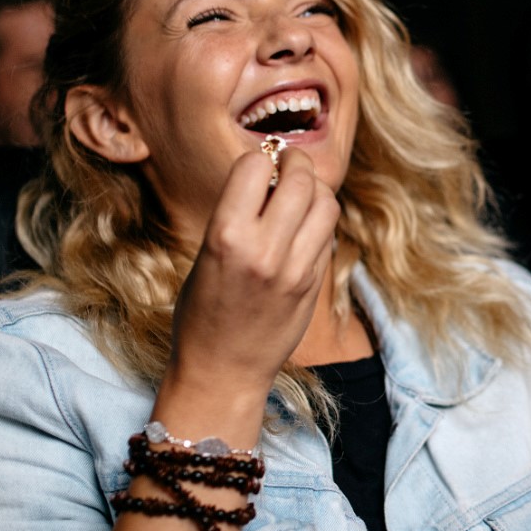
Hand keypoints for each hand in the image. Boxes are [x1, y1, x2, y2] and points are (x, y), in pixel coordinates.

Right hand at [160, 148, 338, 427]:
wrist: (223, 371)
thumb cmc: (202, 312)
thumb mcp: (207, 255)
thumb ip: (239, 214)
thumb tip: (270, 172)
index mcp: (225, 237)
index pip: (254, 165)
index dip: (258, 159)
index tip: (259, 165)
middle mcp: (265, 250)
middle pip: (301, 179)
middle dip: (296, 162)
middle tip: (289, 165)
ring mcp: (296, 269)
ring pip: (326, 203)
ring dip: (316, 190)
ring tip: (301, 194)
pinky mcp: (314, 284)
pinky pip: (328, 234)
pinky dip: (320, 222)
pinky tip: (303, 228)